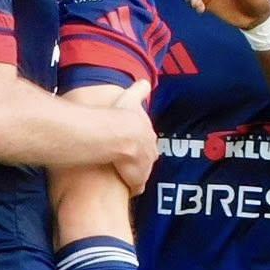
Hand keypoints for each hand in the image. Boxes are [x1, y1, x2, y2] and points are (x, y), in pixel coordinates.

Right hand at [106, 80, 157, 194]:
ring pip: (142, 173)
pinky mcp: (137, 180)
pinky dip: (131, 187)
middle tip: (129, 161)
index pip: (148, 141)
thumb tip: (145, 82)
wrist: (119, 136)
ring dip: (134, 174)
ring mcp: (145, 167)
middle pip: (148, 158)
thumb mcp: (131, 99)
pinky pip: (135, 186)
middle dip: (141, 160)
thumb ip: (139, 91)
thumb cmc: (123, 116)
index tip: (134, 145)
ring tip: (123, 175)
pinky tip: (124, 188)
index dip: (141, 144)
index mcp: (148, 135)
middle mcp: (150, 152)